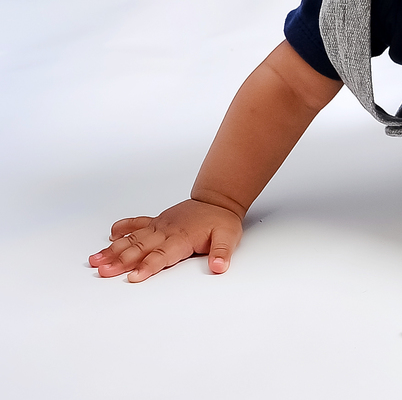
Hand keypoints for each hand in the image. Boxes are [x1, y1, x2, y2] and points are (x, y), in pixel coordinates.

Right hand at [88, 199, 242, 281]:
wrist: (218, 200)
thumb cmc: (221, 221)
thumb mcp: (229, 237)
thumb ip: (222, 253)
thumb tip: (219, 267)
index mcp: (182, 238)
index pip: (162, 256)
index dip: (147, 267)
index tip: (133, 277)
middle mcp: (166, 232)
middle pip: (140, 249)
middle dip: (120, 261)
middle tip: (103, 272)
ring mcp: (159, 225)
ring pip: (133, 238)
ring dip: (114, 249)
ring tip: (96, 260)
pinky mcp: (156, 221)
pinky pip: (137, 223)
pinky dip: (123, 228)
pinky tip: (110, 236)